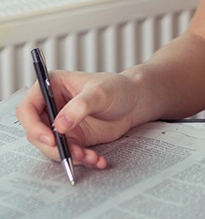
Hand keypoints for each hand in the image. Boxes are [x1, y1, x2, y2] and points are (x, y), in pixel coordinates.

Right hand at [16, 70, 140, 169]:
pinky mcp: (73, 138)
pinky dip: (82, 160)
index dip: (33, 126)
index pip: (28, 108)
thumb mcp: (100, 92)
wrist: (135, 101)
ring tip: (91, 157)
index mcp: (52, 86)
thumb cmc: (118, 88)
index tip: (50, 138)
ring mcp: (62, 124)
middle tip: (73, 154)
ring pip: (53, 148)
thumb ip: (80, 106)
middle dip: (54, 147)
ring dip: (70, 156)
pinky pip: (69, 154)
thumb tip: (59, 125)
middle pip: (37, 133)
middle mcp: (53, 106)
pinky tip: (98, 160)